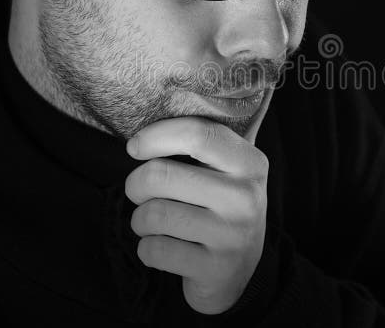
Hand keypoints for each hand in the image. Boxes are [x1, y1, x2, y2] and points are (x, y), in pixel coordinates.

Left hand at [124, 90, 272, 314]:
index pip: (197, 134)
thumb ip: (201, 142)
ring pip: (152, 214)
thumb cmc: (220, 208)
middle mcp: (247, 197)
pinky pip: (154, 250)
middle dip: (136, 184)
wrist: (240, 272)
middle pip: (161, 175)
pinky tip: (163, 248)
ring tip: (152, 222)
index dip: (155, 136)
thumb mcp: (226, 171)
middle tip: (139, 191)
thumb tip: (147, 111)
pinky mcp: (215, 269)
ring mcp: (234, 235)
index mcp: (250, 162)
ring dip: (140, 220)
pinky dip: (147, 249)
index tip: (135, 147)